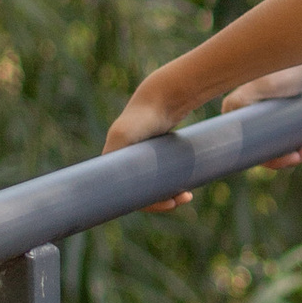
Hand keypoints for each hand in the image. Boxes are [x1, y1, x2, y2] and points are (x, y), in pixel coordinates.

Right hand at [105, 80, 195, 207]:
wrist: (159, 98)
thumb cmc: (141, 117)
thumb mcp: (124, 135)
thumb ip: (116, 152)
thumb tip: (114, 181)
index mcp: (115, 164)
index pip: (128, 195)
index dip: (147, 204)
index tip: (169, 205)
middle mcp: (125, 163)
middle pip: (143, 193)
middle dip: (162, 201)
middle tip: (182, 199)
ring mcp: (140, 159)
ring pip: (154, 186)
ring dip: (170, 194)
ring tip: (187, 195)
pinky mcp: (153, 153)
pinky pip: (160, 175)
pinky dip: (170, 183)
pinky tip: (185, 186)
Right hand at [215, 58, 301, 171]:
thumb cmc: (286, 67)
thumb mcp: (266, 85)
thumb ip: (245, 97)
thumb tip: (228, 113)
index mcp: (235, 109)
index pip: (247, 147)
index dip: (268, 159)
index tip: (290, 159)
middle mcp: (244, 115)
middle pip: (261, 148)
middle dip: (283, 158)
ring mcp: (260, 115)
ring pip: (274, 144)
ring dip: (292, 152)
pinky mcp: (274, 113)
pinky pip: (282, 136)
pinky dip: (295, 144)